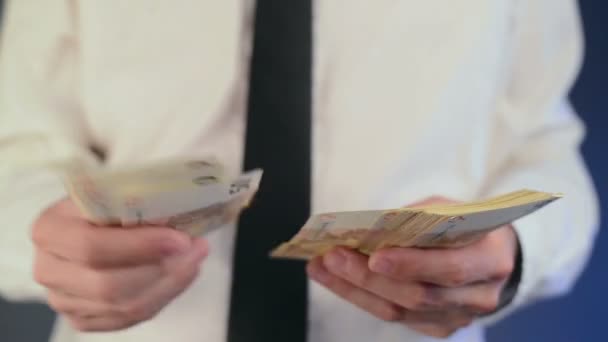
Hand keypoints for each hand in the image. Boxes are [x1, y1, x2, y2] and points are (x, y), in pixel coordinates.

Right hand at [32, 199, 207, 331]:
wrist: (96, 223)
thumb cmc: (107, 202)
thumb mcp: (115, 189)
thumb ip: (136, 200)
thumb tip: (168, 216)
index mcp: (49, 229)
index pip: (91, 247)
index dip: (139, 246)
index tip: (180, 239)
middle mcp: (48, 268)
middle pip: (107, 285)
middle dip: (161, 269)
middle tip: (195, 249)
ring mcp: (63, 298)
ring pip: (123, 306)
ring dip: (169, 284)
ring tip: (194, 259)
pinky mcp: (81, 318)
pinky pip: (127, 319)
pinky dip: (162, 296)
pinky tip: (181, 274)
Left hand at [307, 197, 517, 337]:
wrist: (494, 256)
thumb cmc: (466, 225)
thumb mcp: (450, 209)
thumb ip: (418, 219)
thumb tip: (370, 229)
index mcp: (490, 260)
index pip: (450, 268)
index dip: (411, 264)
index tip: (374, 255)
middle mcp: (478, 297)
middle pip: (418, 295)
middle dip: (370, 277)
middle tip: (333, 257)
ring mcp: (458, 317)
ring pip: (400, 311)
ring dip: (356, 289)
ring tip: (323, 267)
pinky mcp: (438, 327)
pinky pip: (396, 317)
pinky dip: (362, 298)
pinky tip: (337, 280)